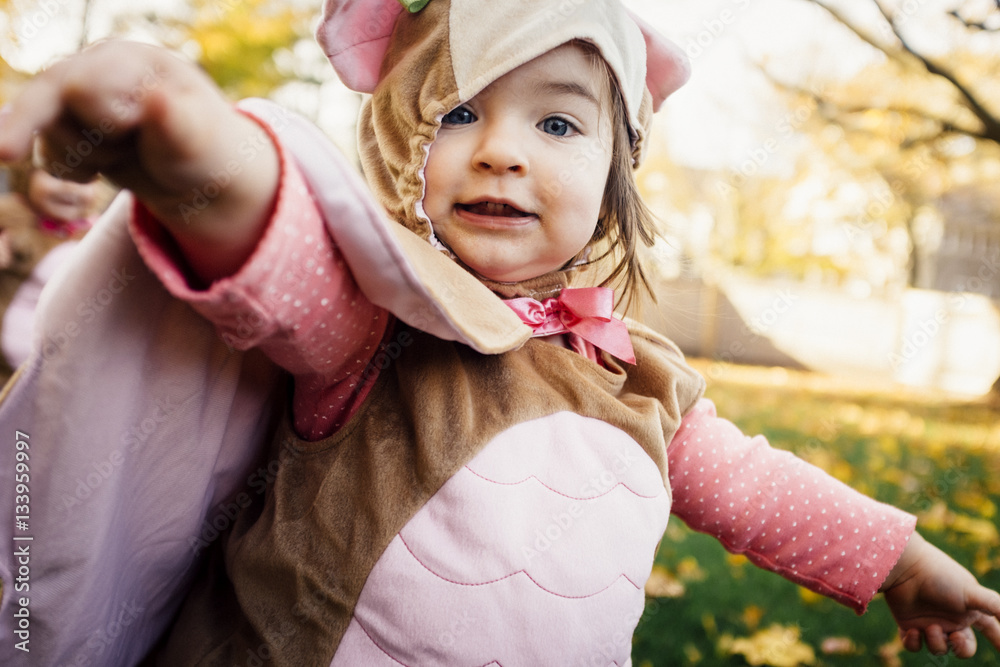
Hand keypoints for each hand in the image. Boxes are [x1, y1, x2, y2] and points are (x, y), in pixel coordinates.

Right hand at [0, 40, 278, 281]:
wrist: (198, 177)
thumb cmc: (204, 150)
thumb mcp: (197, 139)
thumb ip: (174, 120)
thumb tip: (156, 97)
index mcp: (127, 59)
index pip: (82, 88)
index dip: (111, 122)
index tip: (144, 127)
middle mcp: (93, 69)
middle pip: (47, 105)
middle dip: (94, 142)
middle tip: (133, 145)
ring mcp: (76, 98)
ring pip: (49, 137)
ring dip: (89, 159)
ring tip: (130, 152)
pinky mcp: (67, 126)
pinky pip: (50, 159)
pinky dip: (78, 172)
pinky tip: (109, 165)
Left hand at [881, 532, 999, 657]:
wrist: (905, 568)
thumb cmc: (940, 577)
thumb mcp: (972, 592)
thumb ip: (994, 606)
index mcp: (968, 610)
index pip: (989, 629)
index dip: (998, 640)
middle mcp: (950, 618)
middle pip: (964, 647)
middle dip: (962, 649)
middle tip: (956, 637)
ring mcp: (929, 622)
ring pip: (939, 648)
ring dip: (937, 643)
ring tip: (930, 627)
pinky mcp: (908, 624)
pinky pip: (913, 645)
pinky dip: (913, 642)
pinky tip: (912, 630)